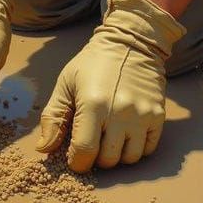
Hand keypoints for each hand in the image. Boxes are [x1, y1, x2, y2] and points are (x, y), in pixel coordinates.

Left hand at [36, 0, 184, 172]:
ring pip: (131, 158)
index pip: (84, 153)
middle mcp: (121, 111)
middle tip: (95, 141)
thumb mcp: (66, 84)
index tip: (76, 153)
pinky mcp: (159, 113)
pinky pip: (149, 148)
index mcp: (94, 104)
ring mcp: (143, 113)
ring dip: (119, 154)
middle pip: (108, 160)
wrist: (131, 41)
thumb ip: (53, 118)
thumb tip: (44, 149)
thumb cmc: (93, 64)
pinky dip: (138, 148)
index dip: (77, 161)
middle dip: (97, 157)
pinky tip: (129, 133)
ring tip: (113, 138)